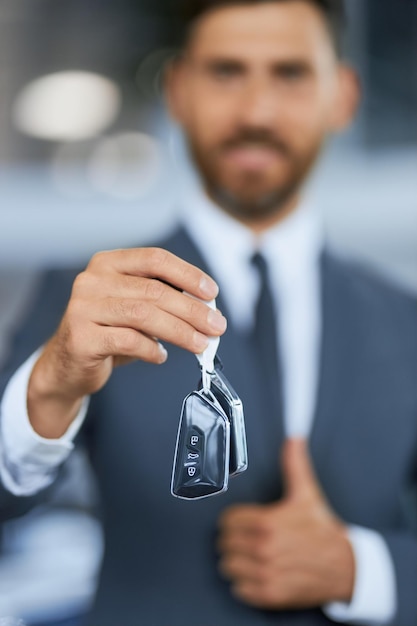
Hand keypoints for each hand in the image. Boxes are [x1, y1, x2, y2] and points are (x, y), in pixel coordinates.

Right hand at [27, 247, 225, 436]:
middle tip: (217, 326)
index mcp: (108, 263)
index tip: (212, 293)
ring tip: (201, 344)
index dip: (187, 274)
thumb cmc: (109, 332)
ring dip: (180, 331)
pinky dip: (152, 349)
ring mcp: (83, 308)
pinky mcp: (81, 337)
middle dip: (192, 309)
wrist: (67, 365)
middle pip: (154, 290)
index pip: (154, 259)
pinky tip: (161, 356)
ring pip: (144, 315)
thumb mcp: (134, 308)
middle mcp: (92, 280)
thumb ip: (162, 301)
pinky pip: (129, 341)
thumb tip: (207, 310)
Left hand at [217, 438, 354, 609]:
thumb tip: (294, 439)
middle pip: (224, 543)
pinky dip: (244, 583)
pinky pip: (238, 590)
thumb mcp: (307, 494)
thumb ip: (294, 464)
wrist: (345, 567)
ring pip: (227, 566)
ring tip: (250, 556)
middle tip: (246, 539)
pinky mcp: (270, 594)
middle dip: (233, 540)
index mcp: (268, 523)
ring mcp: (266, 573)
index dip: (233, 520)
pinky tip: (256, 573)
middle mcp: (265, 549)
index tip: (242, 522)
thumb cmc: (322, 530)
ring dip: (236, 561)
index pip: (227, 521)